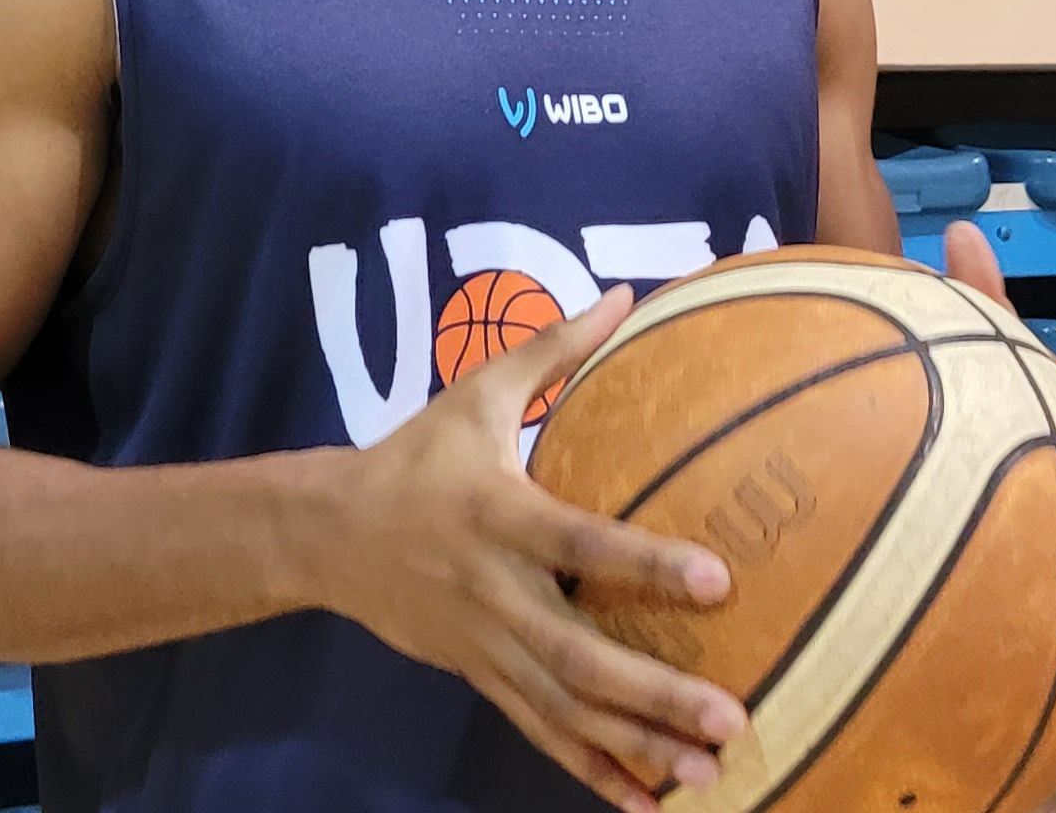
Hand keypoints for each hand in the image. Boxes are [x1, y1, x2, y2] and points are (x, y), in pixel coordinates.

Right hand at [313, 286, 742, 812]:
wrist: (324, 534)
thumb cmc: (414, 456)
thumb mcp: (473, 393)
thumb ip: (554, 350)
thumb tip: (625, 294)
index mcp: (497, 516)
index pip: (579, 543)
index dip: (644, 565)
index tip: (718, 580)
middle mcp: (493, 592)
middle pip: (577, 654)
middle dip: (654, 693)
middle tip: (731, 718)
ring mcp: (484, 645)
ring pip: (564, 709)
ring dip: (635, 747)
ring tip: (708, 776)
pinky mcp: (478, 676)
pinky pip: (539, 732)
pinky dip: (591, 771)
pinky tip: (645, 803)